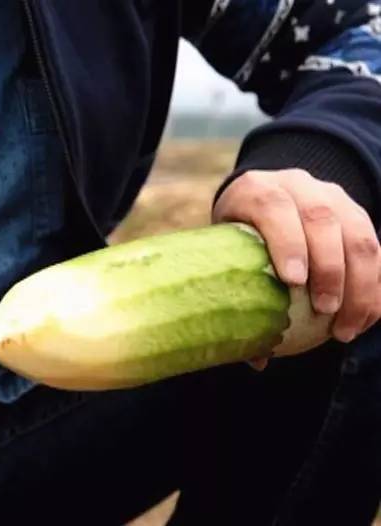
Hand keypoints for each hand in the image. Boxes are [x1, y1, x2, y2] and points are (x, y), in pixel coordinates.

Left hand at [213, 169, 379, 345]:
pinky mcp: (357, 214)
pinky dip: (376, 286)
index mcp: (256, 190)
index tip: (292, 281)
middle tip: (325, 310)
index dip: (286, 242)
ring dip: (360, 285)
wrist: (266, 198)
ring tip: (346, 328)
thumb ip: (234, 293)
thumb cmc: (236, 239)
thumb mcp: (224, 254)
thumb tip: (256, 358)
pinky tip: (367, 319)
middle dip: (328, 267)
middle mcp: (297, 185)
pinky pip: (376, 248)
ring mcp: (332, 196)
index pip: (273, 208)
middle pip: (321, 219)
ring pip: (358, 235)